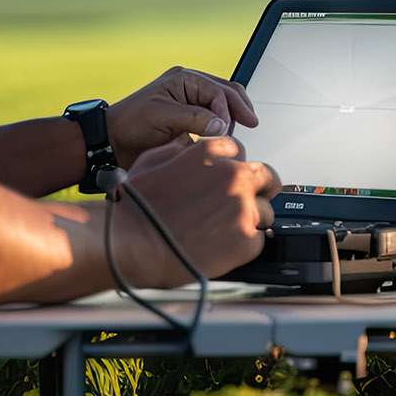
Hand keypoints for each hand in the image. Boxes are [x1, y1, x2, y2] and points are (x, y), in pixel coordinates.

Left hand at [107, 66, 256, 167]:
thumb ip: (193, 118)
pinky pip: (214, 117)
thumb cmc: (131, 124)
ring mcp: (190, 101)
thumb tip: (221, 124)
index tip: (227, 131)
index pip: (217, 91)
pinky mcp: (189, 118)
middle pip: (227, 92)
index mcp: (183, 78)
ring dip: (232, 117)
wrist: (112, 141)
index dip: (228, 110)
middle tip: (251, 125)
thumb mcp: (162, 116)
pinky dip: (223, 125)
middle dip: (240, 108)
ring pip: (223, 104)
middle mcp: (190, 86)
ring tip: (234, 135)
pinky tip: (225, 137)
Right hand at [117, 135, 280, 284]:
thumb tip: (191, 147)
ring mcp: (243, 208)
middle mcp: (234, 176)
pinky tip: (222, 248)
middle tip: (246, 203)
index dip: (232, 168)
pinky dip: (243, 245)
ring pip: (265, 211)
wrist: (130, 246)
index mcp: (213, 153)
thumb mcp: (152, 161)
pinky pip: (258, 240)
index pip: (240, 153)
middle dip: (258, 188)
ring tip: (225, 232)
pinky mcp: (247, 240)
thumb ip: (181, 150)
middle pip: (266, 176)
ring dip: (250, 220)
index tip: (228, 181)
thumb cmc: (134, 208)